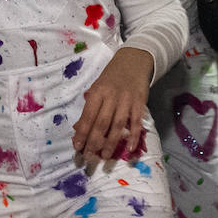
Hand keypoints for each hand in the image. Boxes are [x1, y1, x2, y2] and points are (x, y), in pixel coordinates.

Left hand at [73, 46, 152, 168]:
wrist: (134, 61)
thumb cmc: (112, 77)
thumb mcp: (97, 88)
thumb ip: (90, 108)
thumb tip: (79, 129)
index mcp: (98, 92)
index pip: (88, 116)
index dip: (82, 133)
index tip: (77, 147)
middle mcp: (112, 96)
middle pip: (102, 123)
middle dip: (95, 141)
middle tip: (90, 156)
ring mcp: (127, 100)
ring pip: (118, 125)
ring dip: (111, 142)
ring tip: (105, 156)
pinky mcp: (140, 103)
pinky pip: (136, 122)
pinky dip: (133, 136)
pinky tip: (130, 148)